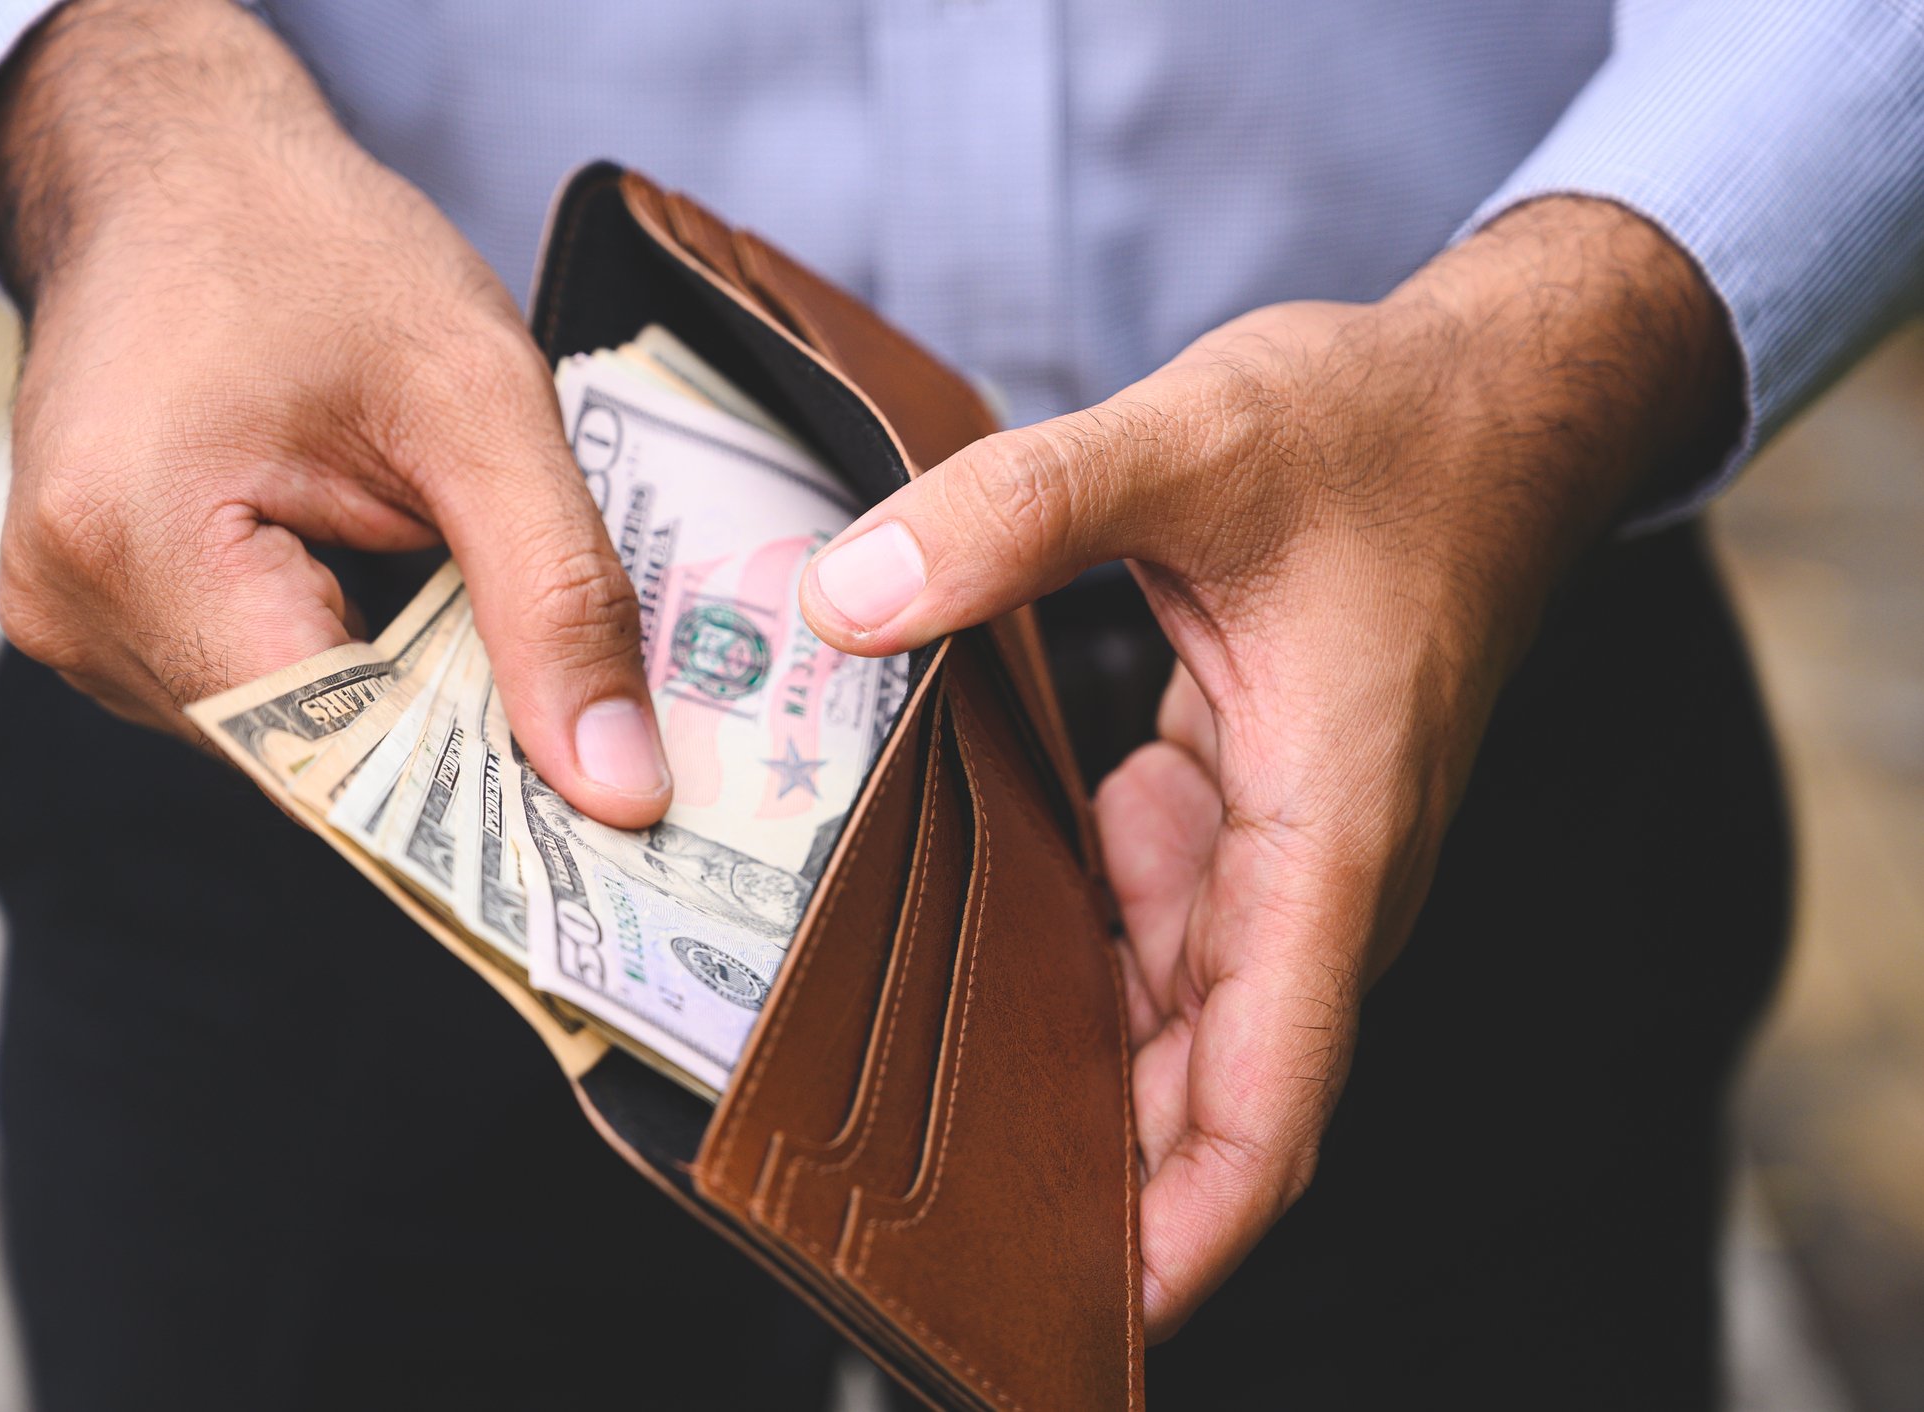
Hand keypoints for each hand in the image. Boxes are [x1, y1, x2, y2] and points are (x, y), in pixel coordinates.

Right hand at [0, 0, 669, 825]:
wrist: (183, 170)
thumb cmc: (317, 251)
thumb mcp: (481, 400)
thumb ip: (557, 595)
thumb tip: (618, 789)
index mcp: (135, 544)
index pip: (334, 761)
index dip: (481, 801)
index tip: (606, 814)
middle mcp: (73, 610)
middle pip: (312, 764)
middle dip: (454, 744)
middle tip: (587, 716)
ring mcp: (73, 620)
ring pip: (291, 744)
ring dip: (405, 701)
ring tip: (471, 605)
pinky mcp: (101, 617)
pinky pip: (258, 698)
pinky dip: (354, 669)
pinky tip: (400, 593)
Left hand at [798, 197, 1741, 1336]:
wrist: (1497, 398)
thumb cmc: (1392, 431)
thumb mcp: (1196, 437)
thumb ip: (1019, 513)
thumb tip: (845, 598)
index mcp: (1332, 838)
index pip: (1272, 1095)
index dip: (1189, 1228)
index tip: (1092, 1313)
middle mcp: (1314, 872)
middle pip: (1201, 1085)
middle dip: (1087, 1171)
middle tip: (925, 1222)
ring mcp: (1281, 844)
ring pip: (1168, 1005)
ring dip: (1064, 1057)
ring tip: (904, 1096)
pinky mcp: (1246, 799)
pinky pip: (1152, 913)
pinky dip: (1070, 939)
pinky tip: (961, 921)